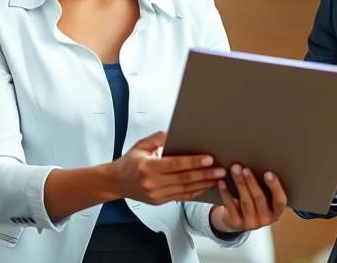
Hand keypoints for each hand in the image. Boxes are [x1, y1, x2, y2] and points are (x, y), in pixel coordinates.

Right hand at [111, 131, 225, 204]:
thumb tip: (175, 134)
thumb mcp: (141, 145)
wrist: (116, 182)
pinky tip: (206, 186)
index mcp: (147, 167)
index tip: (209, 158)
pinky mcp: (159, 201)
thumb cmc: (129, 162)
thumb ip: (159, 138)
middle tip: (220, 170)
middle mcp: (152, 183)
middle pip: (183, 179)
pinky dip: (195, 192)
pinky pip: (181, 197)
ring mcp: (156, 195)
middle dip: (205, 174)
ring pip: (185, 190)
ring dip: (203, 184)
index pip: (175, 164)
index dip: (193, 162)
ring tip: (218, 178)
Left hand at [210, 164, 286, 232]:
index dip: (275, 187)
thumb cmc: (256, 203)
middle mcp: (265, 220)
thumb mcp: (265, 198)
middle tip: (245, 168)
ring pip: (245, 201)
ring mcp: (250, 223)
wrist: (238, 220)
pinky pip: (231, 206)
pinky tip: (222, 182)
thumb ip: (266, 187)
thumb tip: (262, 162)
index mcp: (276, 212)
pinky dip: (226, 193)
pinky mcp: (236, 223)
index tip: (268, 173)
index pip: (280, 201)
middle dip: (251, 182)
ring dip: (240, 184)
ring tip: (235, 170)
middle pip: (259, 198)